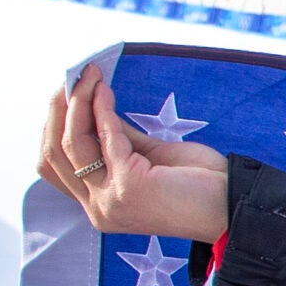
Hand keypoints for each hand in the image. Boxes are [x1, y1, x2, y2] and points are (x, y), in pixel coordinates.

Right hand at [38, 64, 228, 240]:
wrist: (232, 205)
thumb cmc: (195, 183)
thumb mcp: (146, 157)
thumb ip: (115, 137)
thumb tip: (90, 102)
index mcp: (100, 204)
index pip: (53, 166)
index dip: (52, 125)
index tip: (64, 93)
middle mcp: (98, 209)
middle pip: (54, 151)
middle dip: (59, 108)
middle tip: (73, 77)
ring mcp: (110, 202)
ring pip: (72, 143)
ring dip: (79, 102)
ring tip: (91, 76)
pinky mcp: (128, 187)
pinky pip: (105, 137)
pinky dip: (102, 109)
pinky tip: (105, 90)